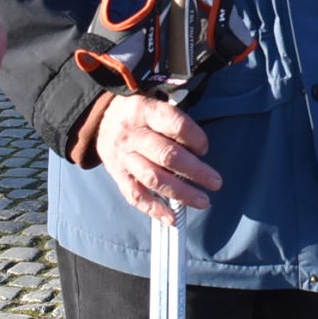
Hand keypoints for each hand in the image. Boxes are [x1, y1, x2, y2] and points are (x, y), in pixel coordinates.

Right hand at [95, 93, 220, 223]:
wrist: (102, 119)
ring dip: (181, 193)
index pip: (176, 124)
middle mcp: (132, 134)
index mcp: (145, 110)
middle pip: (167, 155)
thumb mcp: (155, 100)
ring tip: (202, 201)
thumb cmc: (140, 113)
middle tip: (215, 182)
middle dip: (195, 171)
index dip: (195, 138)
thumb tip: (197, 142)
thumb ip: (176, 117)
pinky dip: (154, 209)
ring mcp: (123, 157)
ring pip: (153, 178)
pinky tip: (173, 218)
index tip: (204, 148)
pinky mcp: (118, 175)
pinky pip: (135, 195)